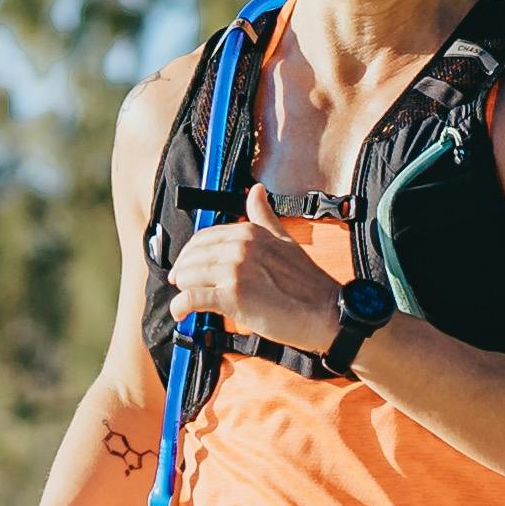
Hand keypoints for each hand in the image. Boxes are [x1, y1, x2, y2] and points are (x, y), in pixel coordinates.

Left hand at [163, 188, 343, 355]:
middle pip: (194, 256)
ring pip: (189, 275)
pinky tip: (181, 314)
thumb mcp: (284, 240)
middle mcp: (240, 247)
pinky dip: (181, 307)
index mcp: (250, 232)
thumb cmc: (307, 283)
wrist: (324, 311)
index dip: (191, 252)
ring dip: (181, 288)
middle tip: (179, 282)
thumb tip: (256, 191)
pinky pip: (193, 298)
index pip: (205, 237)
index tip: (187, 265)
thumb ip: (264, 216)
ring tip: (183, 299)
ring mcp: (236, 271)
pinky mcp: (232, 296)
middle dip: (182, 270)